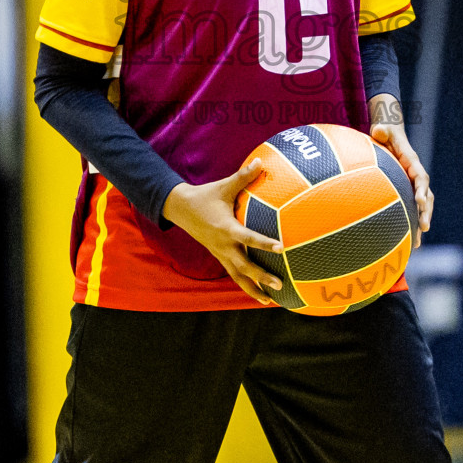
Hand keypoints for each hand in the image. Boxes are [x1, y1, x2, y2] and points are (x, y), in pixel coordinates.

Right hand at [162, 160, 285, 304]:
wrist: (181, 209)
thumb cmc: (206, 196)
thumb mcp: (224, 186)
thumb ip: (244, 176)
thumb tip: (261, 161)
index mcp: (226, 228)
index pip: (248, 238)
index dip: (264, 243)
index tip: (281, 248)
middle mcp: (223, 245)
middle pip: (243, 266)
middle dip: (261, 277)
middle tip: (280, 285)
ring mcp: (220, 253)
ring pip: (237, 276)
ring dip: (253, 289)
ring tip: (270, 301)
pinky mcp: (219, 257)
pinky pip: (233, 273)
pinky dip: (245, 284)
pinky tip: (258, 292)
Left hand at [368, 96, 432, 239]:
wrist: (391, 135)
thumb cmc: (386, 133)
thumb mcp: (384, 128)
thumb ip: (382, 130)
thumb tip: (378, 130)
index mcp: (412, 162)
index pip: (420, 177)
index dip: (421, 189)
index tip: (420, 201)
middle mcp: (416, 174)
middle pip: (426, 195)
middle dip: (426, 212)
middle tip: (424, 227)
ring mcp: (412, 183)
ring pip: (422, 205)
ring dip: (421, 222)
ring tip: (417, 242)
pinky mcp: (407, 190)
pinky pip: (412, 207)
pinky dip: (412, 222)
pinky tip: (406, 240)